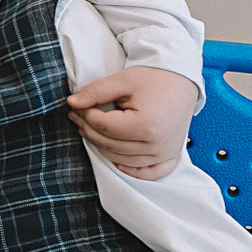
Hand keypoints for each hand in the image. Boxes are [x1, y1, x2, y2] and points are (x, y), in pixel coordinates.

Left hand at [67, 66, 198, 179]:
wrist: (180, 80)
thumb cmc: (152, 79)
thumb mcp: (122, 81)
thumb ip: (95, 92)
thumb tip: (72, 103)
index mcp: (147, 125)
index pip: (104, 127)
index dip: (86, 116)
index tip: (78, 106)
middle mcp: (157, 144)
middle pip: (110, 145)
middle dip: (89, 129)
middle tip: (77, 115)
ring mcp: (165, 152)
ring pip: (123, 160)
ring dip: (103, 147)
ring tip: (90, 130)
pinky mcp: (171, 155)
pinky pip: (150, 173)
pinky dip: (133, 170)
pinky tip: (117, 161)